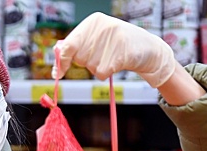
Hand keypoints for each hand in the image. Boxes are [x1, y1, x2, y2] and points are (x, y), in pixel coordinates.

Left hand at [53, 12, 176, 87]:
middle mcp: (101, 28)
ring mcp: (111, 41)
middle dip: (87, 62)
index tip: (58, 73)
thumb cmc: (118, 45)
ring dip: (98, 67)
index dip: (62, 61)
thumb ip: (78, 45)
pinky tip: (117, 64)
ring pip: (90, 67)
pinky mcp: (119, 55)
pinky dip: (106, 73)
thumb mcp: (98, 38)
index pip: (69, 44)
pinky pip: (100, 73)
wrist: (149, 48)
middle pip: (79, 58)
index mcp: (93, 21)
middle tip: (103, 55)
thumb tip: (58, 60)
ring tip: (112, 57)